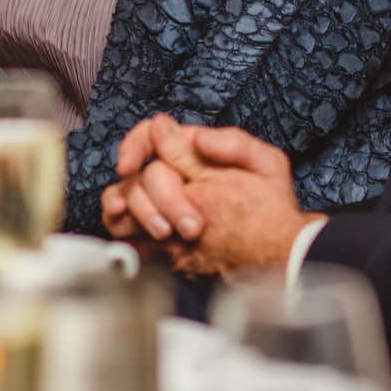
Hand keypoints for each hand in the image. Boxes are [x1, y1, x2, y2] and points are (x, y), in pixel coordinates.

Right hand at [104, 122, 312, 277]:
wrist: (271, 255)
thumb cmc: (272, 206)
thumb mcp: (266, 165)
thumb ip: (234, 144)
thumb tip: (197, 137)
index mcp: (192, 151)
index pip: (151, 135)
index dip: (136, 145)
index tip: (132, 165)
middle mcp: (171, 174)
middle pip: (144, 174)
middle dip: (165, 198)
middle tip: (193, 225)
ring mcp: (158, 204)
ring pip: (125, 197)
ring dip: (143, 214)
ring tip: (168, 234)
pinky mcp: (152, 234)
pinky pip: (120, 225)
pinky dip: (119, 225)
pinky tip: (133, 233)